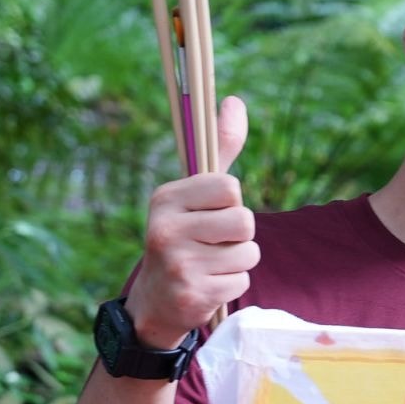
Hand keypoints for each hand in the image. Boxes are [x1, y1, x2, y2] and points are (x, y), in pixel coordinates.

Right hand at [123, 96, 253, 346]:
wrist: (155, 302)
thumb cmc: (184, 237)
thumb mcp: (195, 194)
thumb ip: (220, 150)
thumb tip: (235, 101)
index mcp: (166, 198)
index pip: (230, 187)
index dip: (231, 203)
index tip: (211, 214)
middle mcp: (166, 228)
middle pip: (245, 221)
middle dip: (239, 235)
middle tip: (213, 243)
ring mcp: (178, 263)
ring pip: (249, 253)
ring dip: (238, 261)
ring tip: (211, 264)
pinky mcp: (193, 294)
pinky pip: (243, 281)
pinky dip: (233, 284)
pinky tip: (208, 284)